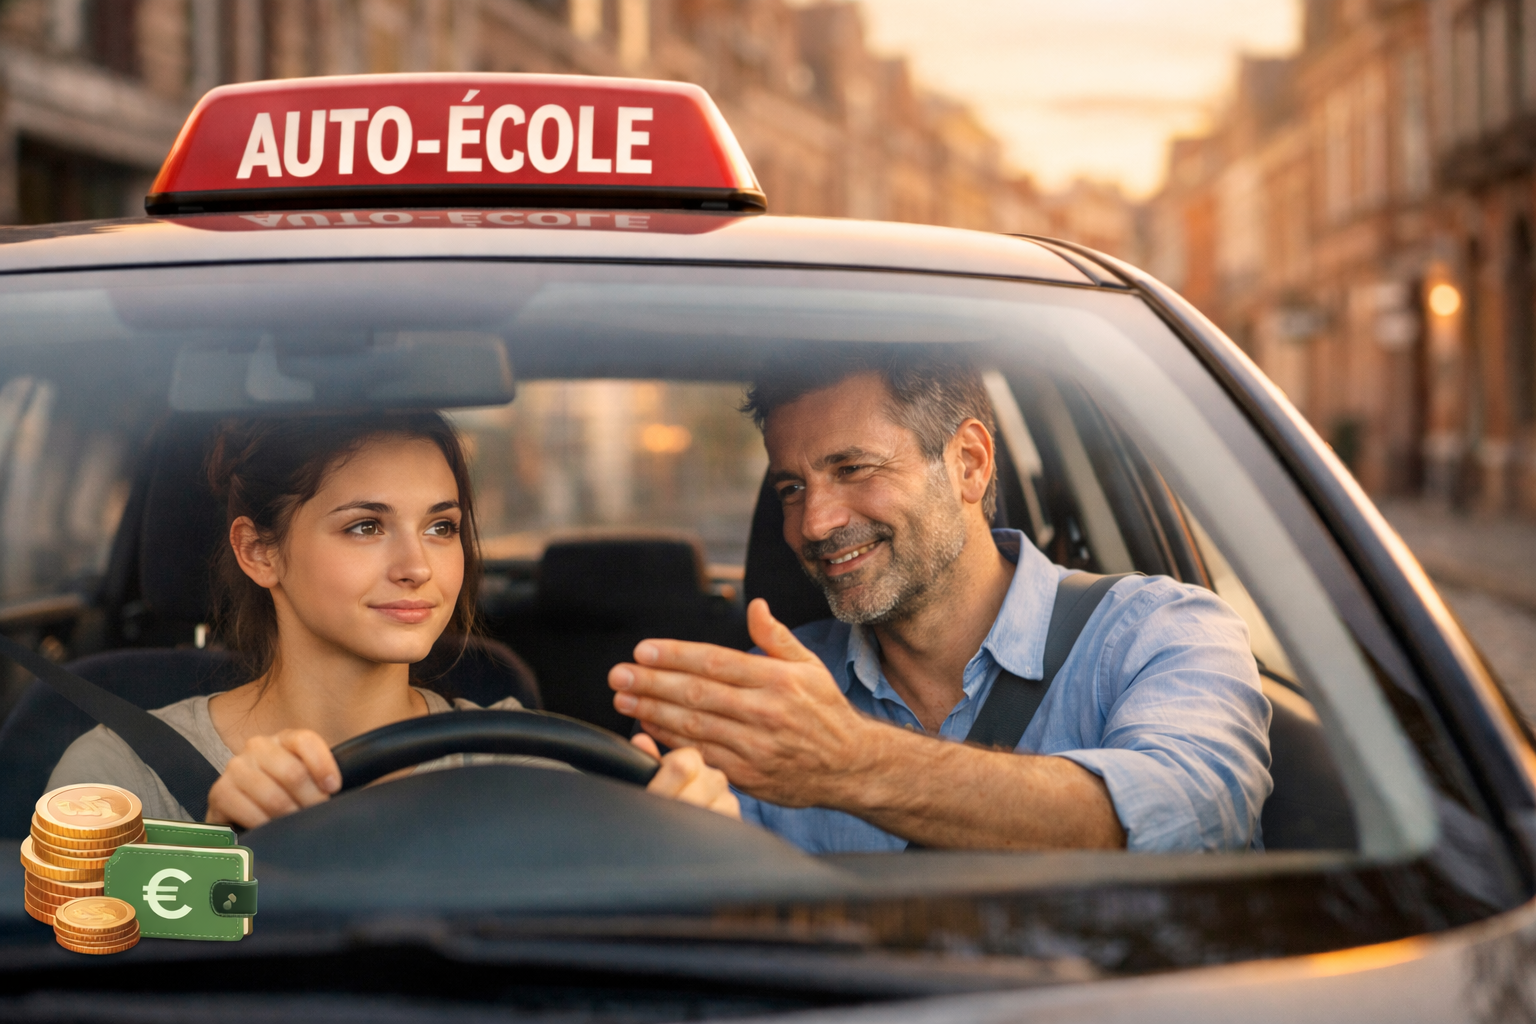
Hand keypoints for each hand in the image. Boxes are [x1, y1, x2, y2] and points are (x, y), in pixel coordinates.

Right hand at [206, 728, 340, 827]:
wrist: (243, 813)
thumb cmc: (287, 796)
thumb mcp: (310, 780)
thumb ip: (326, 778)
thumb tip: (348, 791)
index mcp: (285, 738)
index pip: (306, 741)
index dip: (324, 766)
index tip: (334, 789)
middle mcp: (258, 746)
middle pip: (293, 773)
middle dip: (310, 801)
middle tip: (316, 817)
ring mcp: (236, 767)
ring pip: (273, 797)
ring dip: (289, 817)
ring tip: (295, 827)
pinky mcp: (219, 791)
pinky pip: (250, 812)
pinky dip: (266, 825)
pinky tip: (271, 830)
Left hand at [610, 599, 878, 807]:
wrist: (850, 766)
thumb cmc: (825, 712)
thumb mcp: (810, 666)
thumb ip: (776, 637)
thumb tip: (754, 606)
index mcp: (778, 680)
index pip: (715, 661)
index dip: (674, 655)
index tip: (642, 650)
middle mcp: (765, 712)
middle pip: (696, 694)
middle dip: (652, 682)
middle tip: (619, 674)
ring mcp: (755, 746)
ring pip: (693, 726)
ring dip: (652, 711)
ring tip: (624, 698)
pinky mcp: (747, 775)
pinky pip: (700, 755)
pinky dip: (670, 740)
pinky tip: (647, 727)